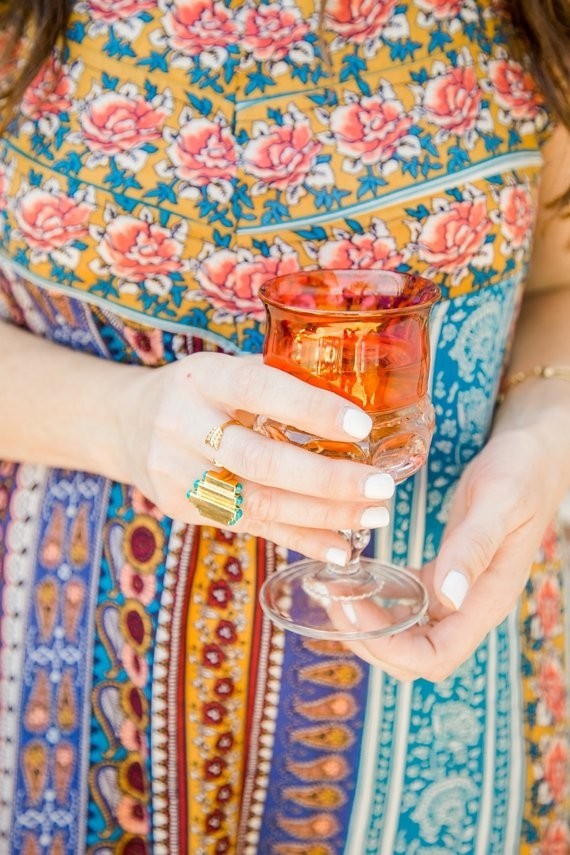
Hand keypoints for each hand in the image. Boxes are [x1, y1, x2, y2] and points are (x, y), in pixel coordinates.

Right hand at [121, 352, 393, 560]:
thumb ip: (279, 382)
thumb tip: (359, 404)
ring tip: (373, 516)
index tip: (362, 427)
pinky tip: (339, 547)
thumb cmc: (198, 393)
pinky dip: (299, 539)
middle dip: (327, 480)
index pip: (259, 390)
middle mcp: (183, 424)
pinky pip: (249, 527)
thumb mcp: (227, 371)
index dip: (310, 409)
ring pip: (256, 503)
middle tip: (381, 487)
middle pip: (259, 461)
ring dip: (322, 515)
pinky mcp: (181, 508)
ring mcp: (176, 472)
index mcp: (203, 377)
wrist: (127, 424)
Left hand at [336, 426, 564, 680]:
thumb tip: (448, 596)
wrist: (535, 455)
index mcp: (487, 599)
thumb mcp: (498, 503)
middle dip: (372, 641)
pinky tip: (357, 578)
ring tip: (337, 592)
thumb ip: (473, 548)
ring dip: (371, 625)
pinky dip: (380, 601)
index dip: (390, 645)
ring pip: (409, 636)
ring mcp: (459, 594)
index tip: (353, 608)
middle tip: (336, 601)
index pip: (436, 656)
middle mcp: (472, 606)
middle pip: (416, 657)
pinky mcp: (445, 575)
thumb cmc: (521, 473)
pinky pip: (409, 606)